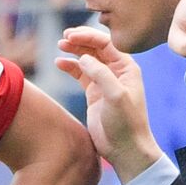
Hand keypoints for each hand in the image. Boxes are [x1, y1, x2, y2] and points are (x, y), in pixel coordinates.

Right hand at [55, 26, 161, 182]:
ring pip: (87, 59)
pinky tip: (59, 63)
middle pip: (95, 48)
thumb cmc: (126, 123)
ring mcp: (104, 82)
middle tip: (63, 38)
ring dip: (74, 51)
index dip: (88, 36)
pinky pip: (80, 74)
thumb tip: (84, 58)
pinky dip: (70, 67)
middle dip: (79, 41)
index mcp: (126, 68)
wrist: (125, 148)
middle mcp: (116, 72)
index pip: (106, 44)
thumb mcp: (116, 96)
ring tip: (60, 46)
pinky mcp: (94, 93)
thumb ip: (101, 75)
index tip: (70, 35)